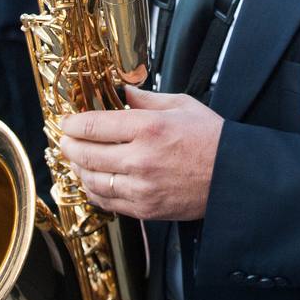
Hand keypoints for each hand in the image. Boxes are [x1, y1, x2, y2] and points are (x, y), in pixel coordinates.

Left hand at [58, 85, 223, 220]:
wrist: (234, 177)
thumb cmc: (211, 138)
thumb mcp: (181, 105)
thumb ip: (145, 99)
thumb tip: (120, 90)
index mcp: (149, 128)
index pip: (94, 125)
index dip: (73, 124)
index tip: (67, 122)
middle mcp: (141, 159)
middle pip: (87, 154)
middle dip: (69, 146)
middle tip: (65, 140)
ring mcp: (142, 187)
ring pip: (93, 180)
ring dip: (79, 169)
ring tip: (77, 160)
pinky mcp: (145, 209)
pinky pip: (107, 202)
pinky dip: (94, 190)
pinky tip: (93, 181)